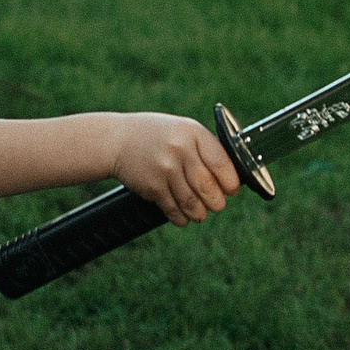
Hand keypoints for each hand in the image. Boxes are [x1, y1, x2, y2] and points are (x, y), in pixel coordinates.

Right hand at [112, 113, 241, 224]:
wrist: (118, 140)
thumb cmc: (159, 136)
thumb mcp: (184, 131)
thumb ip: (206, 149)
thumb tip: (231, 178)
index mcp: (194, 133)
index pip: (222, 163)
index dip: (230, 182)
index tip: (231, 189)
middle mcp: (180, 150)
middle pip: (208, 187)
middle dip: (217, 202)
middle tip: (217, 204)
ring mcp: (165, 169)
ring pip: (192, 203)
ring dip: (200, 213)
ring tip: (200, 212)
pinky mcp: (153, 187)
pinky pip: (174, 210)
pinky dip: (181, 218)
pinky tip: (183, 216)